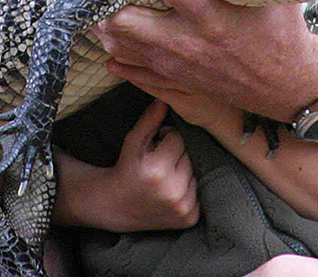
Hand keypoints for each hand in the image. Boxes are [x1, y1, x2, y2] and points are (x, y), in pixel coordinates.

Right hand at [53, 98, 197, 231]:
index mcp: (157, 170)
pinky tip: (172, 190)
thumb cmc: (126, 168)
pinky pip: (200, 192)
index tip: (155, 147)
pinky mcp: (189, 218)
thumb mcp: (133, 141)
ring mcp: (182, 207)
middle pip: (189, 155)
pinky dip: (189, 189)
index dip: (166, 139)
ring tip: (166, 176)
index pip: (178, 138)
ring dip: (185, 171)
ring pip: (197, 172)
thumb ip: (150, 119)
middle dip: (177, 154)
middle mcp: (172, 190)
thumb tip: (165, 98)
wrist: (117, 205)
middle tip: (160, 162)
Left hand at [91, 0, 317, 122]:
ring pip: (115, 38)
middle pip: (124, 17)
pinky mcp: (168, 75)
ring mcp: (171, 63)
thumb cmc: (281, 32)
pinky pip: (123, 59)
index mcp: (214, 21)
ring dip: (100, 2)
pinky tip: (104, 9)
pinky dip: (108, 34)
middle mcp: (186, 44)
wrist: (286, 85)